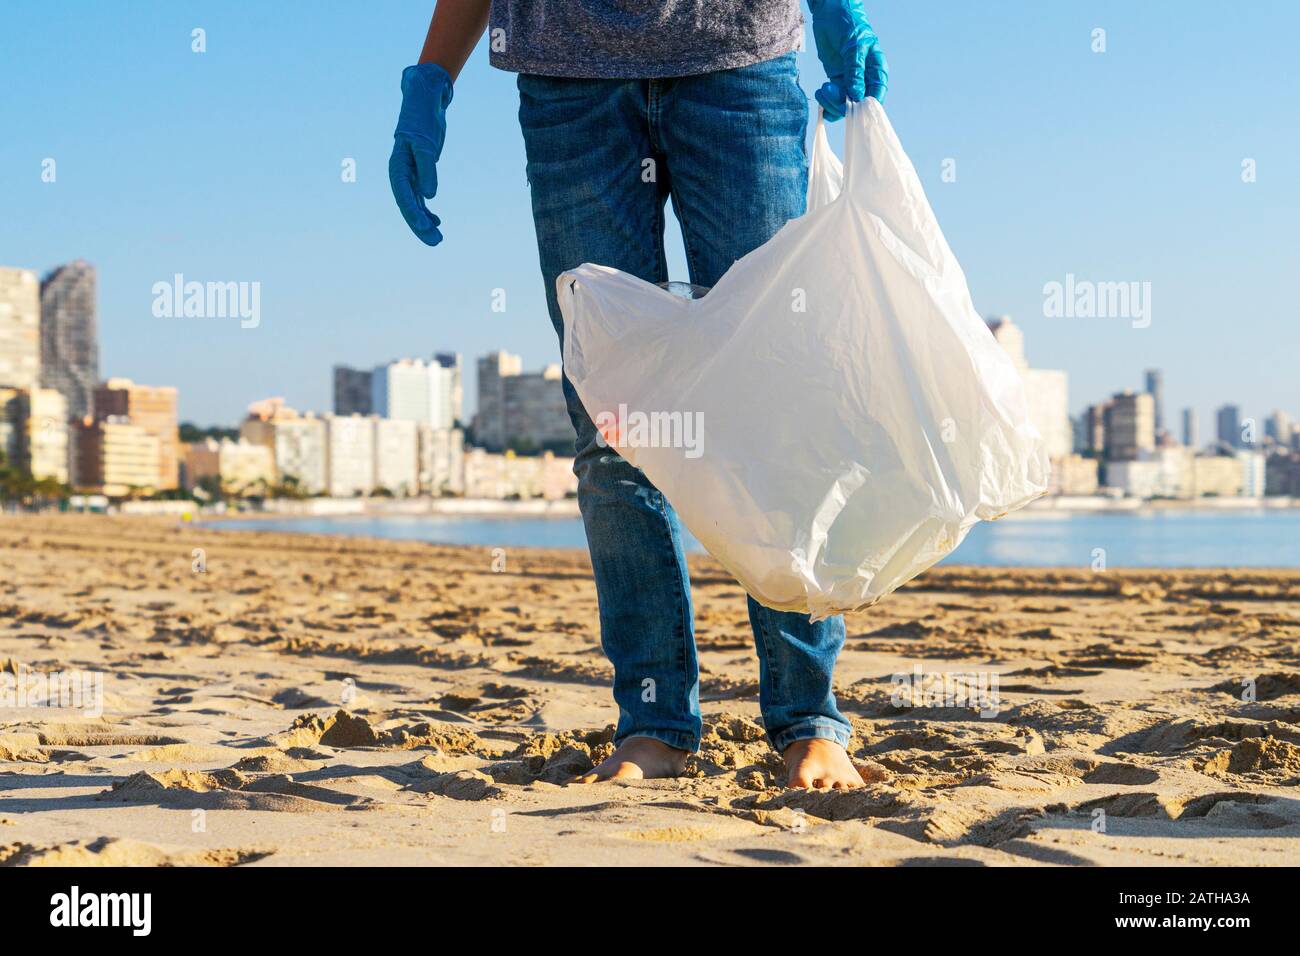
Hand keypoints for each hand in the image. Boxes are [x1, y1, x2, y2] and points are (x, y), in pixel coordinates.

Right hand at [388, 62, 453, 245]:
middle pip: (408, 204)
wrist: (425, 98)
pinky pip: (420, 196)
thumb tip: (429, 195)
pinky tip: (436, 221)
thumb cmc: (422, 118)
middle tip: (436, 241)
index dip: (413, 213)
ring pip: (414, 203)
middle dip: (420, 224)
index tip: (425, 227)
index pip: (403, 195)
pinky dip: (428, 209)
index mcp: (397, 165)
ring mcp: (410, 172)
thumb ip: (427, 169)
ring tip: (437, 238)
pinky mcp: (420, 170)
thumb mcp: (426, 143)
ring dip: (425, 220)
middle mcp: (401, 172)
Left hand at [808, 0, 887, 120]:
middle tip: (829, 93)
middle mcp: (865, 77)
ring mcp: (849, 80)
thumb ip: (854, 71)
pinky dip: (827, 103)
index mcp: (876, 68)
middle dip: (844, 104)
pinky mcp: (836, 79)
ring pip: (844, 103)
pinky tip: (820, 98)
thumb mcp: (853, 46)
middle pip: (858, 103)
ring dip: (832, 103)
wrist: (830, 11)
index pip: (877, 94)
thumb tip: (856, 95)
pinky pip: (834, 99)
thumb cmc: (848, 23)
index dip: (867, 105)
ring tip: (822, 91)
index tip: (854, 108)